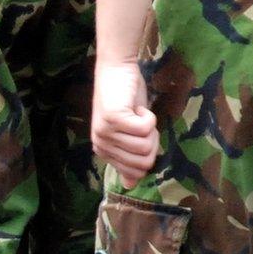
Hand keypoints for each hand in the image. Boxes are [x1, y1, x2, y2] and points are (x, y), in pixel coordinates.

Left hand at [92, 61, 159, 185]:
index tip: (138, 131)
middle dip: (151, 140)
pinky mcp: (113, 120)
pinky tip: (136, 107)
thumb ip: (130, 157)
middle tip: (139, 121)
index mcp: (104, 152)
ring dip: (150, 127)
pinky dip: (149, 117)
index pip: (137, 172)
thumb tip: (131, 185)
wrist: (118, 68)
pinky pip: (145, 129)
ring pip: (146, 146)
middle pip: (144, 162)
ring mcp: (105, 133)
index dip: (148, 150)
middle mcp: (101, 146)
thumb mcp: (130, 132)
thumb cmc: (126, 98)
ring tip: (136, 113)